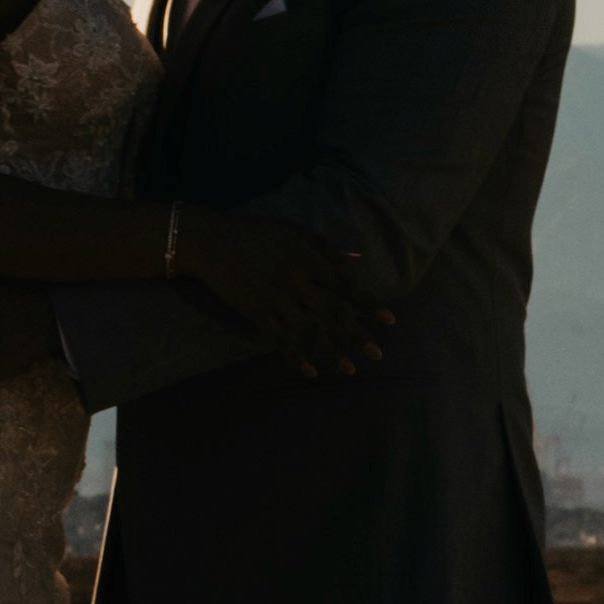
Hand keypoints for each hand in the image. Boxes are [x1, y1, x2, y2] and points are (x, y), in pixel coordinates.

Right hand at [180, 214, 387, 376]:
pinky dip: (296, 357)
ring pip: (310, 332)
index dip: (369, 304)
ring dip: (332, 352)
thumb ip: (326, 248)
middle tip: (377, 355)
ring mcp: (278, 302)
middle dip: (357, 336)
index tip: (389, 321)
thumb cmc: (256, 233)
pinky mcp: (258, 315)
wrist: (213, 243)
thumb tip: (356, 260)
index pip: (347, 287)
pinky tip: (310, 371)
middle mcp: (298, 284)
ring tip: (349, 369)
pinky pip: (280, 340)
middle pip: (334, 314)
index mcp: (309, 262)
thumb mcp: (294, 233)